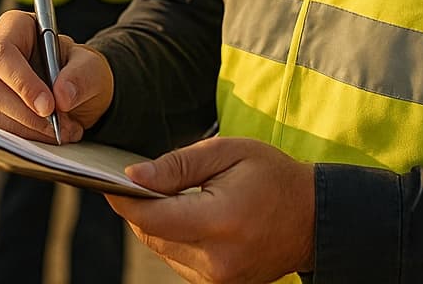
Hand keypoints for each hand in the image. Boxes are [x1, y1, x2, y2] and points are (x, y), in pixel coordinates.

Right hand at [0, 10, 112, 143]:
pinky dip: (28, 135)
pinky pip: (0, 127)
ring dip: (30, 127)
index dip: (21, 81)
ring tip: (64, 130)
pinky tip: (52, 134)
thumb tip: (62, 96)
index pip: (2, 52)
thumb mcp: (92, 67)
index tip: (48, 105)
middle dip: (25, 111)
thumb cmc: (80, 69)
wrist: (79, 92)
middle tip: (56, 124)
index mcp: (15, 27)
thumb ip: (80, 76)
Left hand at [107, 136, 315, 283]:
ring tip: (173, 196)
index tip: (109, 180)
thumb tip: (133, 177)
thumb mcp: (228, 152)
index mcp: (220, 222)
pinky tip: (189, 216)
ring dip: (158, 223)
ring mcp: (218, 279)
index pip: (152, 218)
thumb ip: (177, 166)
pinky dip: (175, 237)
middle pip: (152, 235)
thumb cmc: (272, 176)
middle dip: (140, 207)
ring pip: (161, 250)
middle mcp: (216, 260)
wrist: (313, 217)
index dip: (124, 199)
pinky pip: (178, 260)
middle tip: (140, 180)